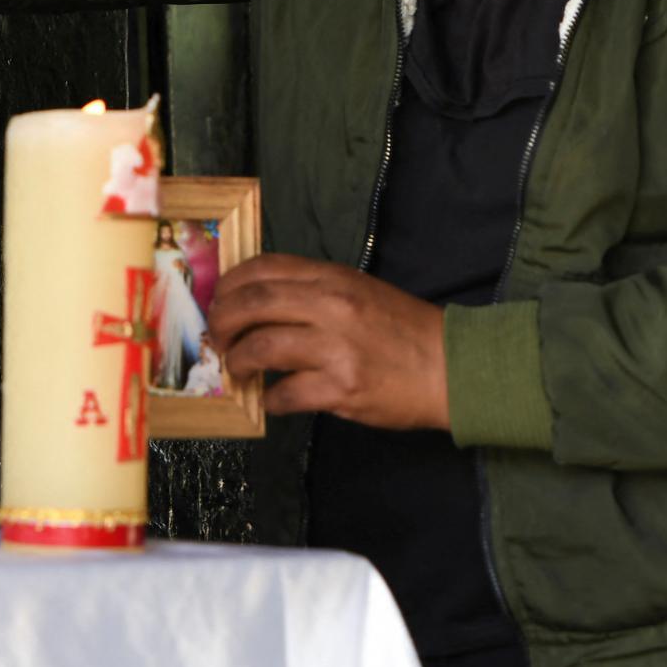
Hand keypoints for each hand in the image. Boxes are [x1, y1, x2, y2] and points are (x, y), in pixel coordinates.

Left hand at [204, 254, 448, 429]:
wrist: (449, 367)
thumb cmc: (401, 329)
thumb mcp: (358, 290)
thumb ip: (311, 291)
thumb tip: (257, 302)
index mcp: (332, 278)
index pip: (263, 268)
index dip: (229, 284)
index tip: (219, 300)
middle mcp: (331, 307)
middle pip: (252, 305)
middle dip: (222, 322)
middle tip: (217, 337)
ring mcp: (336, 348)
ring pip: (261, 348)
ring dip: (239, 361)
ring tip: (239, 369)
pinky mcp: (342, 388)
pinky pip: (286, 393)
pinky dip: (271, 398)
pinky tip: (273, 398)